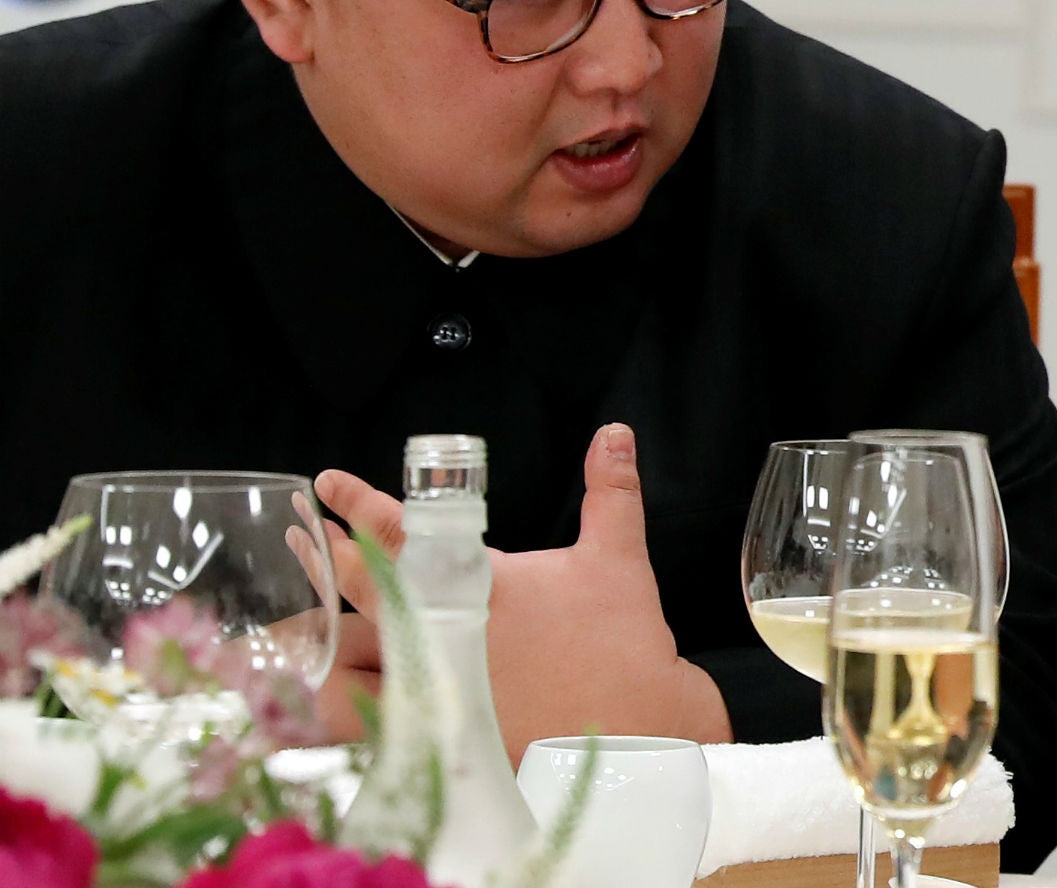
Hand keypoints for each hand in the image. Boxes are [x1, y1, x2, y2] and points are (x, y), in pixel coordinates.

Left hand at [313, 423, 733, 760]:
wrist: (638, 729)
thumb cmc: (625, 641)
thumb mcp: (619, 555)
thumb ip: (611, 488)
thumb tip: (613, 431)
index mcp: (481, 585)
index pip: (403, 532)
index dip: (358, 503)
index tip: (328, 484)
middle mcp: (447, 635)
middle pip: (360, 591)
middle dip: (326, 559)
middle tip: (306, 538)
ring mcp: (436, 691)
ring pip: (347, 666)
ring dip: (325, 639)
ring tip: (308, 622)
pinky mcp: (436, 737)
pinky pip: (364, 726)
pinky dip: (343, 706)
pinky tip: (335, 693)